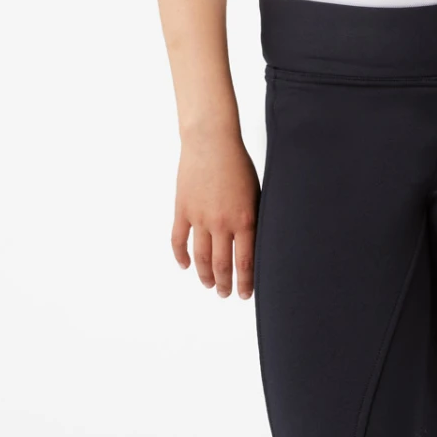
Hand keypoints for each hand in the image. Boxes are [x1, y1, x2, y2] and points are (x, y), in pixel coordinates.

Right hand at [171, 134, 260, 298]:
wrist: (211, 142)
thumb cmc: (238, 164)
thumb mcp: (256, 193)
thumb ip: (255, 219)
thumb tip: (257, 243)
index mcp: (245, 220)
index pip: (246, 262)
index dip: (246, 283)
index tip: (246, 294)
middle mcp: (222, 223)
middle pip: (222, 265)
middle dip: (225, 284)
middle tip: (227, 294)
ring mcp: (199, 218)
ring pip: (200, 257)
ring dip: (205, 275)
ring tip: (209, 285)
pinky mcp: (182, 210)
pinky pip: (179, 240)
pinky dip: (181, 256)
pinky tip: (185, 265)